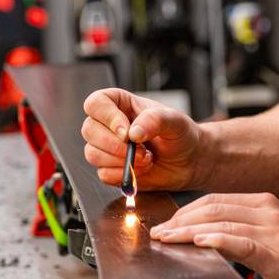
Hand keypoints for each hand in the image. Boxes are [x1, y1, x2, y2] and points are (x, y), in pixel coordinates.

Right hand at [82, 88, 201, 190]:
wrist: (190, 161)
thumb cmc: (181, 135)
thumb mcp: (175, 121)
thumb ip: (155, 120)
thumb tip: (132, 133)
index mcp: (120, 104)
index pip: (96, 104)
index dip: (107, 118)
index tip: (127, 132)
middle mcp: (109, 125)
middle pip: (89, 130)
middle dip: (115, 145)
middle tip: (142, 149)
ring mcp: (108, 148)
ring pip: (93, 154)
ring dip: (120, 161)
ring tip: (147, 159)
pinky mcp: (111, 170)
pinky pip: (103, 175)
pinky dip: (124, 175)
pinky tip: (143, 169)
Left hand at [150, 193, 278, 278]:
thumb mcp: (273, 234)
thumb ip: (243, 229)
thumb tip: (206, 235)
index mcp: (264, 203)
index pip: (215, 200)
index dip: (187, 211)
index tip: (168, 224)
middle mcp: (268, 211)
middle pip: (213, 208)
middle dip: (180, 221)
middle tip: (159, 233)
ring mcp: (275, 230)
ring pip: (222, 223)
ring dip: (189, 231)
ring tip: (167, 239)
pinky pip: (242, 242)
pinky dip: (218, 240)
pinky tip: (199, 243)